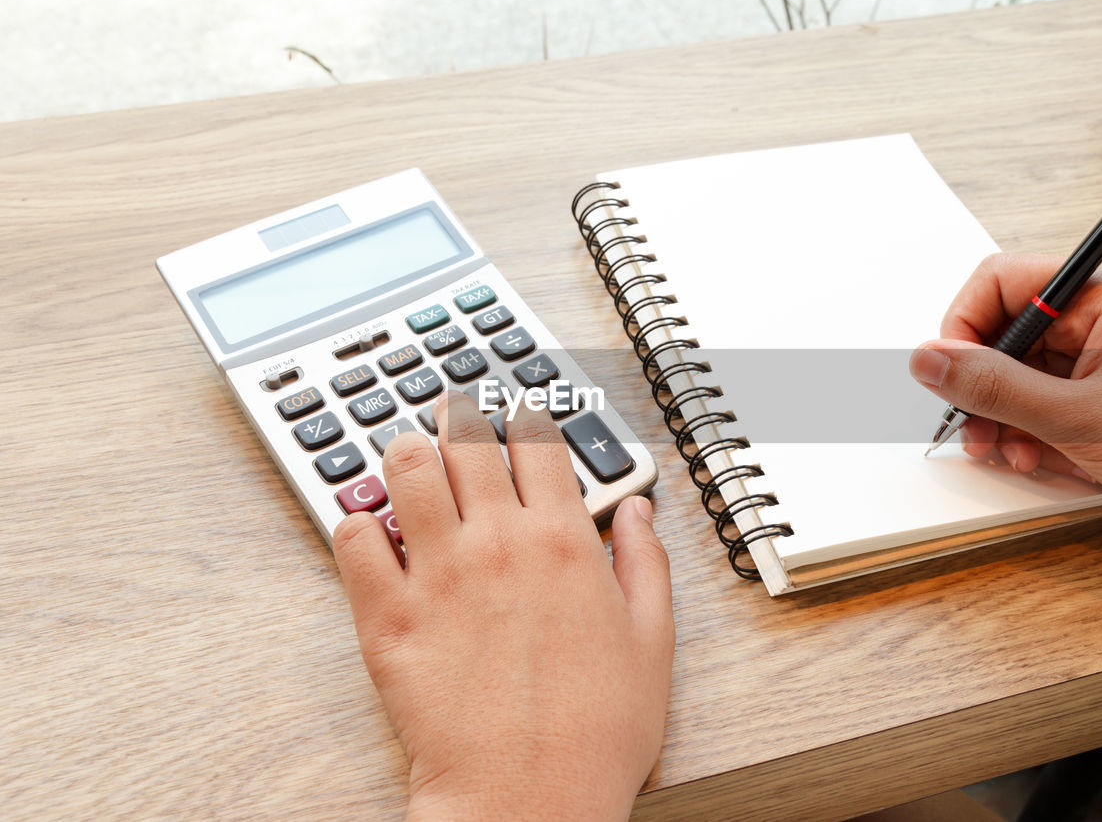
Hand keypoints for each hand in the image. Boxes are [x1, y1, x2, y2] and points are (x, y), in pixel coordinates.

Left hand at [332, 393, 673, 819]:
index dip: (525, 417)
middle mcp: (498, 544)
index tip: (519, 414)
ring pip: (405, 470)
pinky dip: (357, 523)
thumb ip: (645, 561)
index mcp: (564, 541)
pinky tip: (372, 530)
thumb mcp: (651, 641)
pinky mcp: (388, 618)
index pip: (537, 443)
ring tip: (409, 458)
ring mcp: (439, 576)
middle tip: (454, 416)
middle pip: (466, 441)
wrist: (529, 801)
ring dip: (406, 453)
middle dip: (460, 418)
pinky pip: (353, 539)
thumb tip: (639, 509)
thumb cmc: (595, 733)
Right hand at [909, 253, 1101, 552]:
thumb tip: (930, 359)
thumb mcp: (1075, 418)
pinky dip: (1029, 430)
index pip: (1002, 282)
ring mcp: (1101, 354)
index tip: (950, 373)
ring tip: (1010, 450)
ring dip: (1003, 416)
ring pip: (1018, 371)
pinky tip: (1037, 456)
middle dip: (983, 386)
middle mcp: (1100, 316)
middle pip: (1004, 331)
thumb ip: (993, 386)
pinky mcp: (1101, 389)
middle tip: (975, 425)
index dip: (964, 327)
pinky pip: (1041, 398)